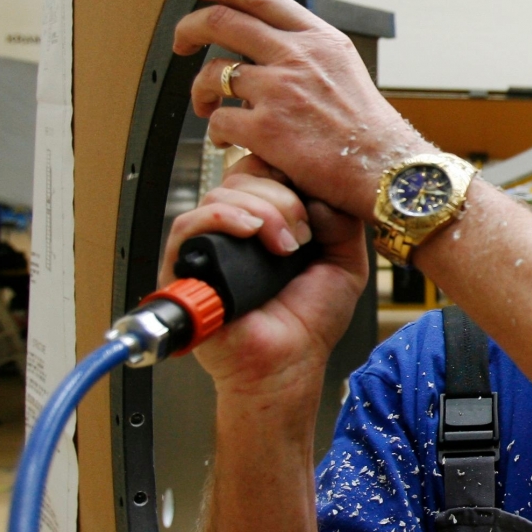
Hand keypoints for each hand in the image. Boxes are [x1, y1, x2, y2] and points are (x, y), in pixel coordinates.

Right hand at [161, 155, 368, 392]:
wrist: (289, 363)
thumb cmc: (310, 321)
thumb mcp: (345, 261)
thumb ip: (341, 221)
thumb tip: (319, 192)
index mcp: (270, 220)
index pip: (268, 169)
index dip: (290, 175)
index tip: (313, 200)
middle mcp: (238, 227)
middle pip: (245, 173)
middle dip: (282, 196)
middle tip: (302, 233)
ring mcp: (211, 243)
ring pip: (223, 193)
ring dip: (263, 210)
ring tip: (284, 246)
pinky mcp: (185, 263)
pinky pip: (191, 222)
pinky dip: (224, 218)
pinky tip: (251, 232)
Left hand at [172, 0, 430, 219]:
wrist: (388, 170)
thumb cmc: (371, 131)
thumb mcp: (345, 71)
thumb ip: (307, 53)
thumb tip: (269, 44)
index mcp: (318, 40)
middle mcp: (297, 57)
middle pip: (221, 21)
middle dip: (187, 28)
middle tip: (180, 42)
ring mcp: (279, 90)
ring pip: (211, 73)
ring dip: (199, 91)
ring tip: (205, 106)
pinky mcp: (266, 128)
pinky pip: (219, 121)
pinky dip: (216, 133)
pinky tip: (227, 141)